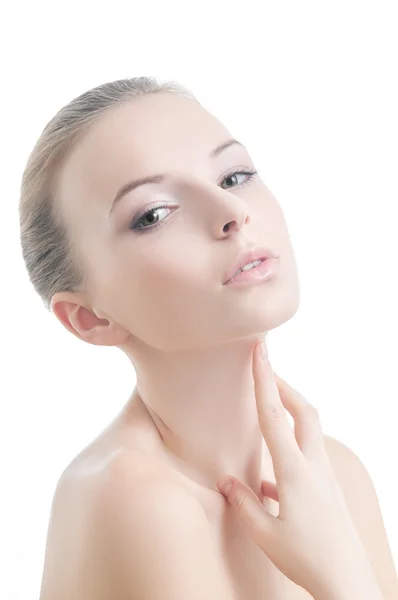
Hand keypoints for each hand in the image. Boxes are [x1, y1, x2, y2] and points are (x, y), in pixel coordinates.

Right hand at [216, 342, 377, 598]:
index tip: (260, 350)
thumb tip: (228, 481)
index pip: (275, 415)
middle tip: (264, 367)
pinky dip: (291, 442)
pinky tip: (272, 466)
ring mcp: (324, 473)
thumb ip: (244, 503)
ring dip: (289, 407)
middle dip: (284, 384)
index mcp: (294, 471)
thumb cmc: (306, 559)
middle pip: (303, 410)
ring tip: (268, 401)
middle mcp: (313, 465)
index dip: (264, 379)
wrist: (347, 580)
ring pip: (309, 426)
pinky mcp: (328, 484)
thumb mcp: (265, 534)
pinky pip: (309, 450)